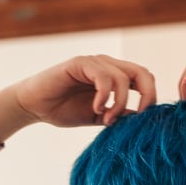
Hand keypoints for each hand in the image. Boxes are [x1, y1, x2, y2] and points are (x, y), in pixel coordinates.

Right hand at [0, 55, 156, 141]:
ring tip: (106, 118)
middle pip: (142, 72)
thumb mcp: (99, 118)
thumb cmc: (64, 110)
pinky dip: (105, 95)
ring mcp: (94, 62)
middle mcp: (107, 66)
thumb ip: (119, 116)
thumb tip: (141, 122)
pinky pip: (103, 76)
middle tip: (138, 116)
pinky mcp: (80, 63)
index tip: (143, 120)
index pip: (144, 79)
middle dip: (146, 95)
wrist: (35, 106)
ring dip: (119, 102)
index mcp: (115, 76)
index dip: (150, 97)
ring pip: (123, 77)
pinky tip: (97, 109)